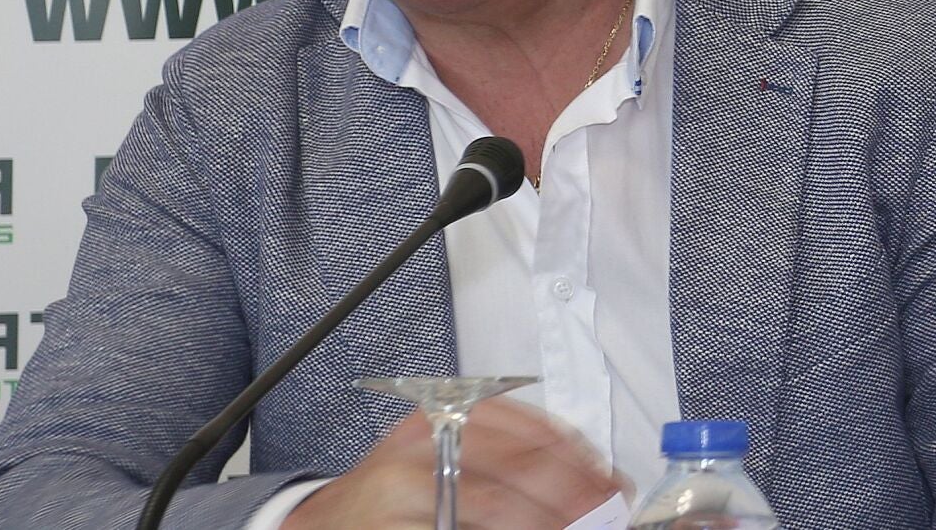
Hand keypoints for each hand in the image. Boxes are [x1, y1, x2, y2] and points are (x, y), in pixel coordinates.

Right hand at [282, 396, 627, 528]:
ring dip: (548, 519)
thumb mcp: (442, 458)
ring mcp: (404, 489)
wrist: (327, 525)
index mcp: (437, 417)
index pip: (518, 424)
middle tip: (608, 508)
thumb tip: (584, 482)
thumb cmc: (393, 499)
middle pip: (514, 462)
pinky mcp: (398, 526)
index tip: (608, 476)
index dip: (572, 451)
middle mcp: (419, 446)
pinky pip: (464, 529)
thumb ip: (503, 461)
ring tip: (582, 528)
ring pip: (495, 503)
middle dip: (572, 490)